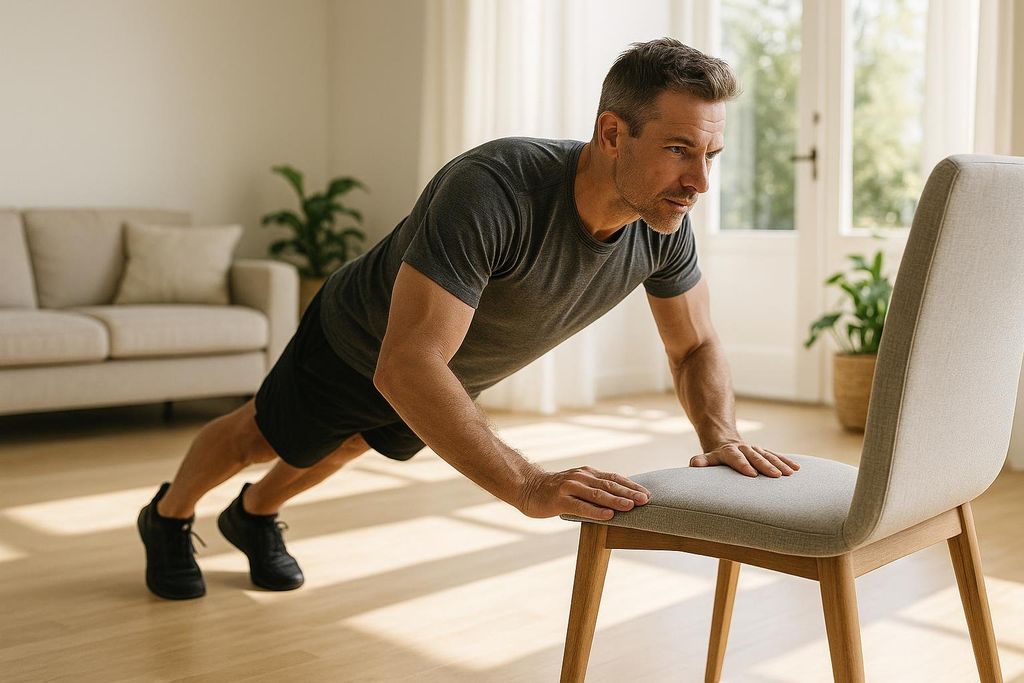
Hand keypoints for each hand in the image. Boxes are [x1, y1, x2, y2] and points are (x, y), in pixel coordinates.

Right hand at [517, 466, 651, 520]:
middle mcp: (581, 477)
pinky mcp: (560, 500)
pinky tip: (608, 516)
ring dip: (616, 500)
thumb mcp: (577, 485)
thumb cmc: (555, 491)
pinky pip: (581, 506)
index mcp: (587, 473)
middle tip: (646, 500)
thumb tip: (619, 498)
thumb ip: (594, 488)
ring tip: (632, 506)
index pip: (614, 478)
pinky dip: (596, 511)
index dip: (631, 485)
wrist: (528, 488)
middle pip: (609, 485)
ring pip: (597, 494)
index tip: (647, 493)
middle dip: (629, 492)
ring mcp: (570, 487)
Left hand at [690, 441, 800, 477]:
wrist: (725, 441)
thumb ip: (702, 461)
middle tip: (776, 475)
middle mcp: (744, 448)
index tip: (751, 474)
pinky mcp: (763, 452)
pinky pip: (776, 456)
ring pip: (768, 455)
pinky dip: (786, 461)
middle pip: (755, 456)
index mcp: (729, 451)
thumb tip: (694, 464)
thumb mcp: (707, 457)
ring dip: (780, 464)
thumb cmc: (715, 457)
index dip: (743, 465)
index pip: (736, 458)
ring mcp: (755, 449)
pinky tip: (797, 468)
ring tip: (791, 473)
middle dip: (766, 465)